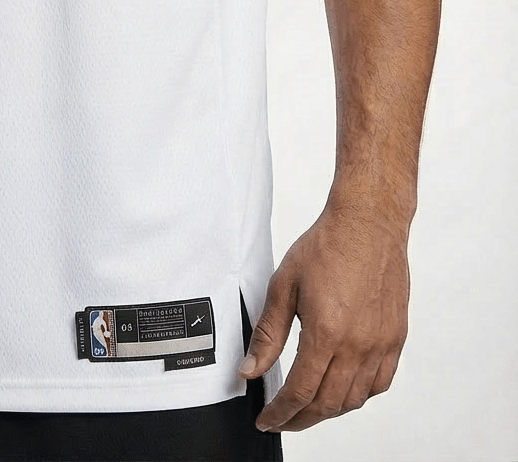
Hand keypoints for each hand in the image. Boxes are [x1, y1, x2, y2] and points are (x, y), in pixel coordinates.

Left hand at [239, 201, 409, 432]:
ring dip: (329, 410)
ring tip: (307, 407)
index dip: (281, 413)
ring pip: (355, 399)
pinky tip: (342, 390)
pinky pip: (380, 384)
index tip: (267, 420)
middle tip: (282, 418)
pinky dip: (359, 396)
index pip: (301, 392)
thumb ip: (267, 334)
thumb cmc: (326, 247)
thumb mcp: (283, 285)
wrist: (367, 225)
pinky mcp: (396, 338)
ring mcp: (381, 344)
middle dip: (301, 418)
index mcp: (326, 332)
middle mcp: (358, 345)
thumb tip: (250, 370)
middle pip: (328, 403)